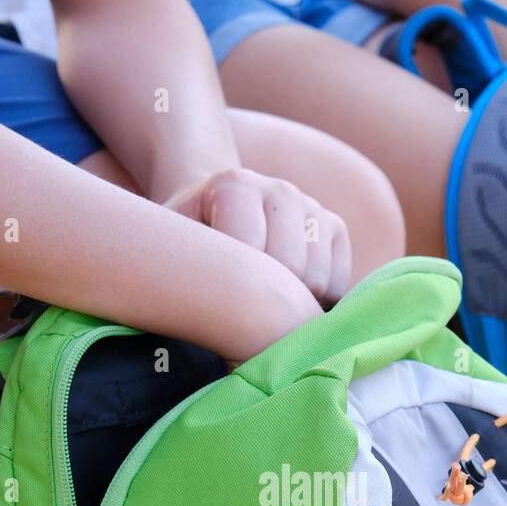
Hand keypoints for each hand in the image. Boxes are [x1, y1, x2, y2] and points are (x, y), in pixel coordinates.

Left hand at [166, 168, 351, 304]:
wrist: (211, 213)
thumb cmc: (187, 244)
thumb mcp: (168, 249)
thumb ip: (177, 271)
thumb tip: (206, 321)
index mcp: (236, 184)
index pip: (254, 259)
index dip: (236, 295)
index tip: (216, 303)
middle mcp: (280, 189)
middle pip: (291, 272)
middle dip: (268, 301)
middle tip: (240, 309)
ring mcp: (312, 206)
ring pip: (318, 282)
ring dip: (293, 303)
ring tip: (262, 300)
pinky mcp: (335, 227)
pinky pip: (338, 284)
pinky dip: (317, 303)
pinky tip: (288, 295)